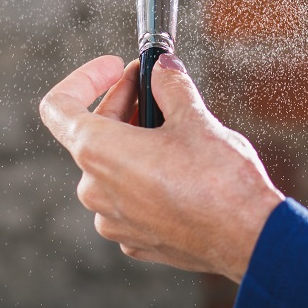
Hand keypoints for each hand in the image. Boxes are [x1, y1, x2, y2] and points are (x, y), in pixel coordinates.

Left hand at [39, 53, 284, 281]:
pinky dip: (145, 175)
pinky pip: (127, 198)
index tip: (114, 68)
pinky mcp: (134, 239)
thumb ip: (169, 85)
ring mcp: (112, 220)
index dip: (83, 79)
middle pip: (90, 134)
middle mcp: (95, 189)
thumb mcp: (195, 117)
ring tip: (173, 128)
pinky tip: (179, 167)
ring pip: (111, 167)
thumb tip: (162, 68)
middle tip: (155, 86)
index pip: (58, 107)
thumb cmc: (220, 181)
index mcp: (99, 152)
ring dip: (135, 141)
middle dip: (122, 103)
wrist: (249, 236)